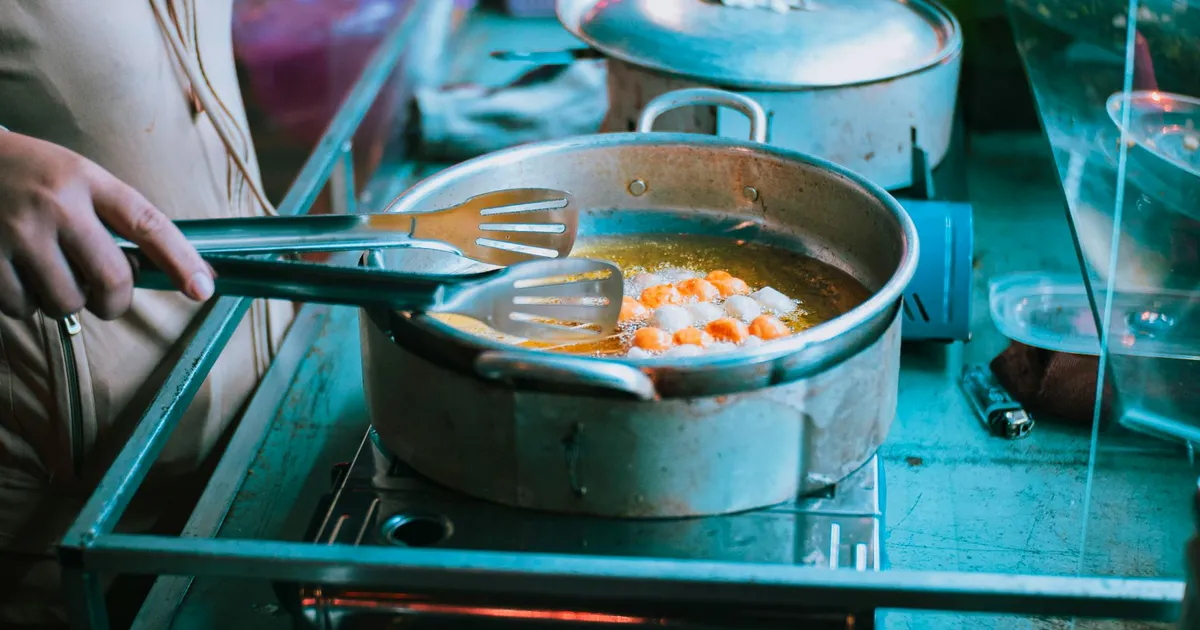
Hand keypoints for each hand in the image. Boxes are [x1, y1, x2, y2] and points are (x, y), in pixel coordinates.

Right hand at [0, 131, 212, 319]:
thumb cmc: (28, 175)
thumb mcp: (75, 176)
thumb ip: (111, 218)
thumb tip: (160, 271)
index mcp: (86, 180)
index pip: (147, 223)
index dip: (181, 260)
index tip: (203, 289)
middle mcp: (56, 204)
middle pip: (112, 279)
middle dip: (115, 301)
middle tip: (106, 298)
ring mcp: (18, 232)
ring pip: (67, 302)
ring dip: (64, 301)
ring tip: (47, 272)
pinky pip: (22, 308)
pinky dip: (24, 303)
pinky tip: (15, 274)